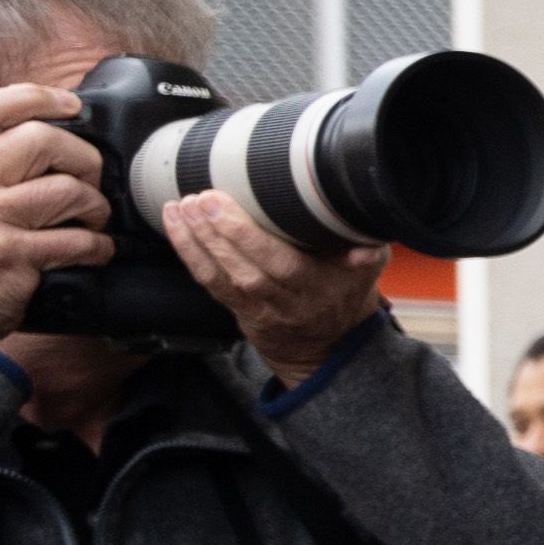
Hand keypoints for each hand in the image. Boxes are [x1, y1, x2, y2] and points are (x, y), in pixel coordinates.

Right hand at [0, 85, 105, 338]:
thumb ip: (1, 160)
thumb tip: (41, 128)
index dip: (38, 99)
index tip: (69, 104)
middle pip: (44, 141)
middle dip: (81, 159)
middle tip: (88, 178)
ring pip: (67, 190)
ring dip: (93, 207)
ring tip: (90, 219)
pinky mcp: (11, 253)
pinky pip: (76, 240)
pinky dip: (96, 246)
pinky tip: (93, 250)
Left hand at [157, 188, 389, 380]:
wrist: (327, 344)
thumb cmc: (344, 293)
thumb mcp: (367, 273)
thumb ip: (367, 251)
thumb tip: (364, 245)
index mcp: (320, 290)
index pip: (282, 266)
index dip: (247, 238)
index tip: (222, 204)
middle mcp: (288, 303)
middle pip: (246, 270)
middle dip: (216, 233)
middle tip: (197, 200)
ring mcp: (260, 309)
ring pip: (222, 277)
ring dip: (196, 241)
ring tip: (181, 208)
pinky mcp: (239, 310)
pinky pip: (209, 283)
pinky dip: (189, 253)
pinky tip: (176, 224)